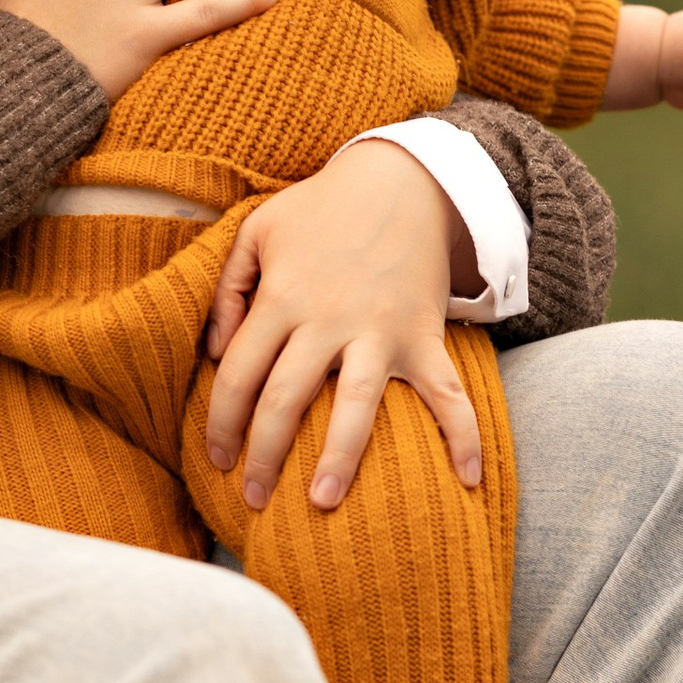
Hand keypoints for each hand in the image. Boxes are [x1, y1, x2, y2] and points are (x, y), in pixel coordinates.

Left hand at [201, 138, 478, 513]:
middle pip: (284, 400)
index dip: (220, 424)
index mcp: (281, 298)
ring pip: (356, 405)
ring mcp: (380, 332)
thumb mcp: (257, 232)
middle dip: (263, 456)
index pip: (237, 375)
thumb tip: (214, 355)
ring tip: (321, 503)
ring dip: (339, 458)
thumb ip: (226, 291)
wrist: (404, 179)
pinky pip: (447, 393)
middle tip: (252, 497)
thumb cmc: (321, 209)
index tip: (217, 458)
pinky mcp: (423, 336)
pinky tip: (468, 480)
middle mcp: (327, 320)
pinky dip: (463, 435)